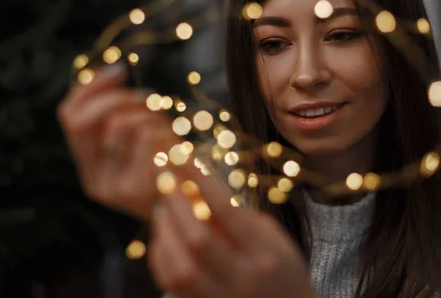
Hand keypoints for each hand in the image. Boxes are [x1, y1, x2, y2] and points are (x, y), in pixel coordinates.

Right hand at [57, 63, 178, 219]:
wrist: (193, 211)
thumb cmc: (167, 167)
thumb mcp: (137, 139)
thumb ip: (119, 114)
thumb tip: (115, 72)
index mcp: (87, 165)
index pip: (69, 116)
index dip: (91, 87)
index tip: (120, 70)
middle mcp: (93, 179)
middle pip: (87, 119)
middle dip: (119, 98)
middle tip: (147, 98)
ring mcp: (113, 188)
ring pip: (121, 123)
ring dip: (149, 114)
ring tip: (167, 124)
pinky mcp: (139, 188)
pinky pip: (146, 136)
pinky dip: (164, 127)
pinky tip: (176, 139)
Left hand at [148, 166, 318, 297]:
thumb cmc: (280, 266)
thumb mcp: (272, 237)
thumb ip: (238, 217)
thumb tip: (196, 189)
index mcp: (266, 254)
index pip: (227, 212)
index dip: (202, 181)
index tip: (185, 158)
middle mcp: (244, 279)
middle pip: (197, 239)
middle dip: (176, 204)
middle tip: (165, 178)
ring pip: (179, 266)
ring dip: (164, 230)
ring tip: (162, 207)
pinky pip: (171, 282)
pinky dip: (160, 254)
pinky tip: (163, 235)